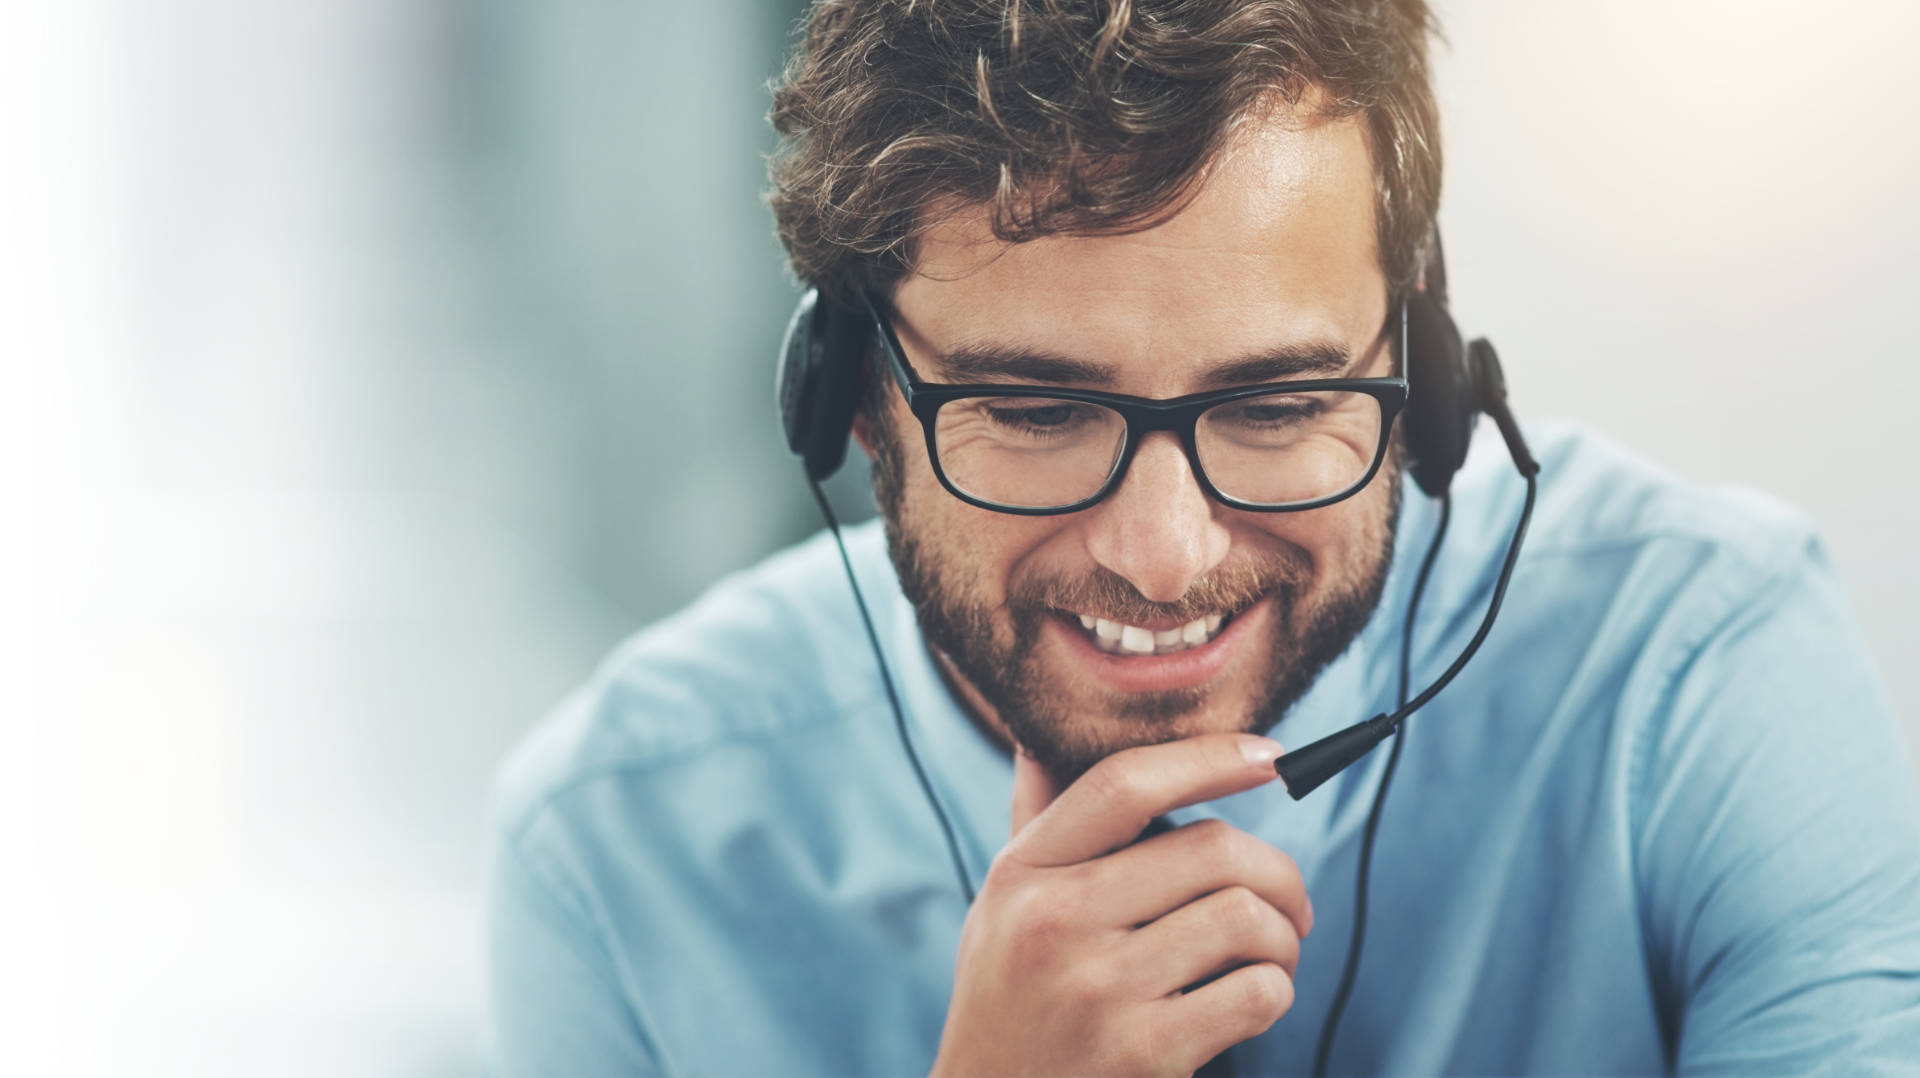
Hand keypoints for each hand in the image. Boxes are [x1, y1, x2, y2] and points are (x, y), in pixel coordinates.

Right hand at [930, 733, 1311, 1077]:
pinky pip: (1256, 993)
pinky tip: (1253, 998)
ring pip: (1245, 918)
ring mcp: (1099, 990)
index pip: (1123, 785)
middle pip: (1210, 849)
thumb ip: (1038, 823)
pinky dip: (1275, 991)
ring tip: (1273, 955)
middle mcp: (1054, 923)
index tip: (1270, 756)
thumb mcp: (1002, 905)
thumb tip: (1043, 734)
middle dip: (1277, 872)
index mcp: (1022, 872)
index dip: (1209, 758)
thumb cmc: (1010, 999)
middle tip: (1288, 902)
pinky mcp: (1144, 1054)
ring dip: (1284, 937)